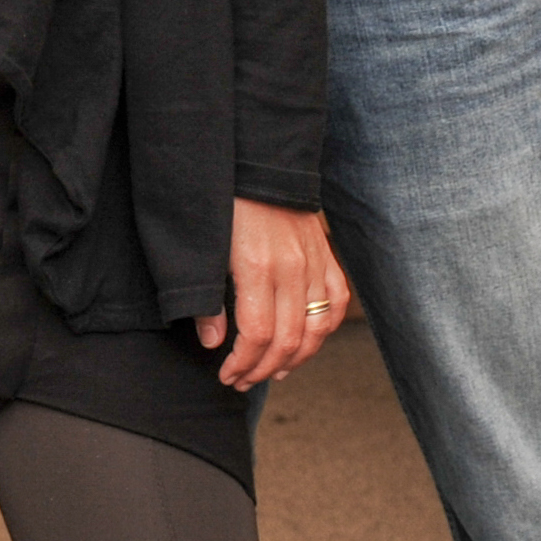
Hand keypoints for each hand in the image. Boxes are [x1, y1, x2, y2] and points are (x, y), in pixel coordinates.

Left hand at [197, 197, 347, 389]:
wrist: (257, 159)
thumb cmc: (222, 201)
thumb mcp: (204, 247)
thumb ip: (207, 297)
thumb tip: (212, 342)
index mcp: (256, 267)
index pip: (258, 335)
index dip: (242, 363)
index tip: (226, 375)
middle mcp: (292, 269)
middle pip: (287, 339)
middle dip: (262, 368)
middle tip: (242, 381)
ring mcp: (314, 262)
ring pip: (316, 329)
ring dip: (295, 358)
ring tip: (272, 371)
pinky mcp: (326, 254)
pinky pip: (336, 303)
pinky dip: (324, 330)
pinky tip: (306, 343)